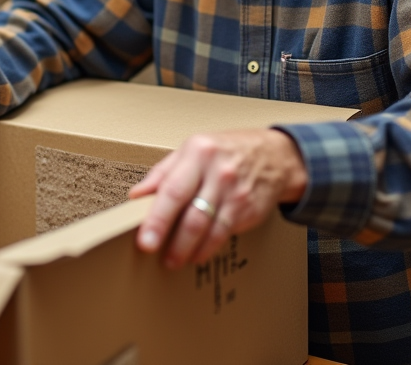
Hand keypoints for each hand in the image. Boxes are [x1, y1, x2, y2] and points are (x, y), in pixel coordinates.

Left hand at [128, 129, 307, 268]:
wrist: (273, 155)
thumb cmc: (225, 151)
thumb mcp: (192, 150)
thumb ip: (163, 173)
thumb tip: (137, 195)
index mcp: (198, 153)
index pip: (173, 190)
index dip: (157, 218)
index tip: (145, 240)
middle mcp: (219, 173)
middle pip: (192, 215)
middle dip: (173, 241)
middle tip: (157, 256)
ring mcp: (237, 193)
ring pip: (209, 229)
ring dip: (189, 250)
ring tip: (174, 260)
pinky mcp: (249, 210)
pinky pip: (224, 234)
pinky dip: (208, 248)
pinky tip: (196, 254)